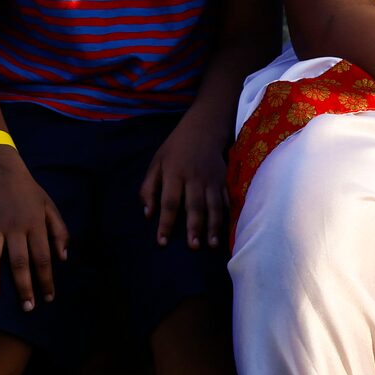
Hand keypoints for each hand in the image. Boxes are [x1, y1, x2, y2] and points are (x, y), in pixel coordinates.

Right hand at [0, 151, 67, 310]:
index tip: (48, 298)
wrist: (2, 172)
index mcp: (34, 224)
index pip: (42, 257)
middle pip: (19, 260)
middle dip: (24, 285)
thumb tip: (63, 259)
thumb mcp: (50, 208)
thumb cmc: (29, 194)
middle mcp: (14, 227)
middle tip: (27, 307)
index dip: (46, 279)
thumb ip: (59, 232)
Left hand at [139, 110, 231, 248]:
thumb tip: (148, 214)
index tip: (162, 242)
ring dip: (214, 226)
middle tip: (193, 247)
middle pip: (194, 205)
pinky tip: (227, 230)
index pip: (169, 202)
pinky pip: (226, 199)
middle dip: (194, 227)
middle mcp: (194, 178)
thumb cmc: (176, 148)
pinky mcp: (223, 179)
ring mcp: (211, 179)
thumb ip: (149, 188)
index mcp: (174, 173)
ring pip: (213, 205)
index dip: (166, 223)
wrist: (204, 127)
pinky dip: (227, 214)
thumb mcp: (156, 162)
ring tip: (213, 245)